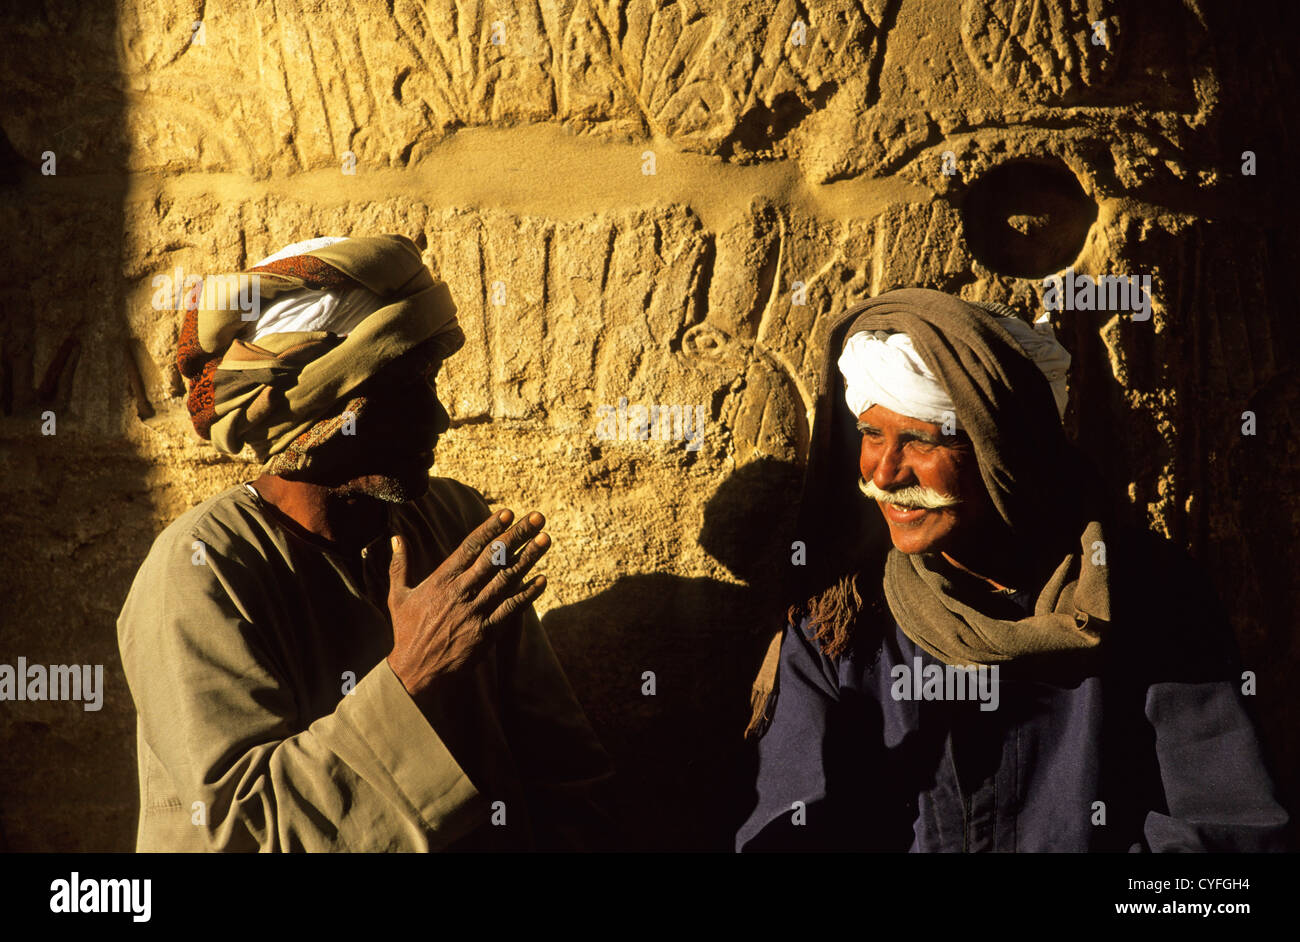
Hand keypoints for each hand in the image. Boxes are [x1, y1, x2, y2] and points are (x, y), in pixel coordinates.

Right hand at [386, 509, 548, 698]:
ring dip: (528, 558)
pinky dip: (527, 595)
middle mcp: (461, 592)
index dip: (490, 528)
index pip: (470, 548)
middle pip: (494, 558)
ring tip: (545, 539)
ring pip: (506, 580)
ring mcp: (475, 612)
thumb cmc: (406, 631)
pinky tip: (542, 580)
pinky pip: (510, 610)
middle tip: (538, 517)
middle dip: (517, 535)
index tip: (508, 512)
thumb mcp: (397, 595)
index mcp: (441, 580)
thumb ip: (399, 564)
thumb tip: (396, 537)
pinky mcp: (486, 632)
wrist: (415, 671)